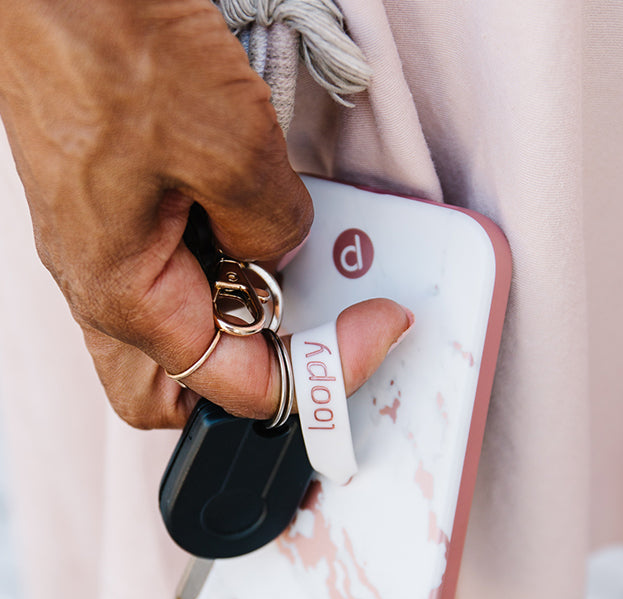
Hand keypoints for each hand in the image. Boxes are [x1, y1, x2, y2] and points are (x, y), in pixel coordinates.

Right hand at [0, 0, 410, 426]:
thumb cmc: (96, 39)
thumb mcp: (225, 143)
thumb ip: (272, 223)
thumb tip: (283, 247)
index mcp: (125, 295)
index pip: (237, 384)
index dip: (322, 370)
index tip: (374, 328)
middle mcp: (106, 282)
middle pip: (184, 385)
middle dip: (254, 374)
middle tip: (316, 330)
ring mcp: (107, 246)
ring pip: (181, 328)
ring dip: (240, 315)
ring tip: (289, 267)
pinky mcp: (114, 206)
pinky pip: (175, 264)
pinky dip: (224, 255)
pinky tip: (251, 208)